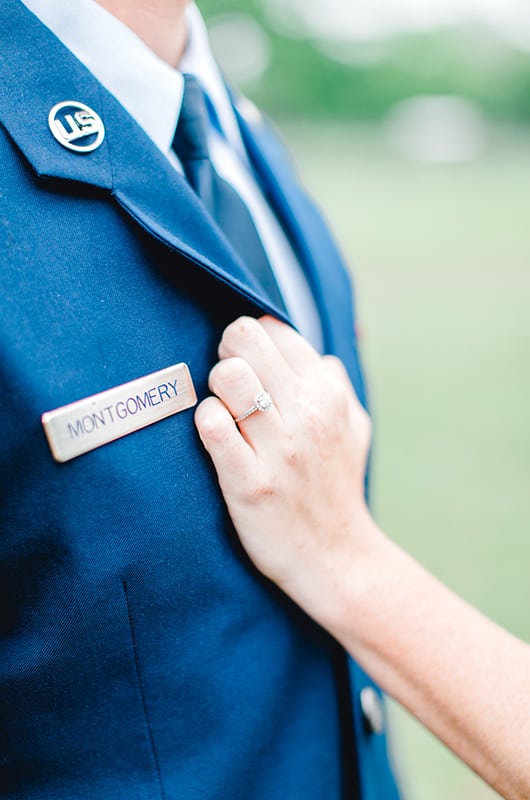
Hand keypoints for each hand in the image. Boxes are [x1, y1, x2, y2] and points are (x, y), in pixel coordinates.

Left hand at [195, 316, 372, 625]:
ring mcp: (280, 449)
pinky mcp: (250, 483)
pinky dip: (206, 422)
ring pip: (228, 376)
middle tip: (228, 381)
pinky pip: (212, 426)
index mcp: (330, 393)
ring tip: (224, 411)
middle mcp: (309, 413)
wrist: (335, 557)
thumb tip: (313, 352)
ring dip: (216, 388)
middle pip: (245, 339)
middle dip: (227, 352)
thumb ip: (337, 383)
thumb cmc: (337, 486)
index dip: (250, 341)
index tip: (246, 365)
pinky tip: (216, 436)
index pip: (273, 330)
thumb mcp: (356, 427)